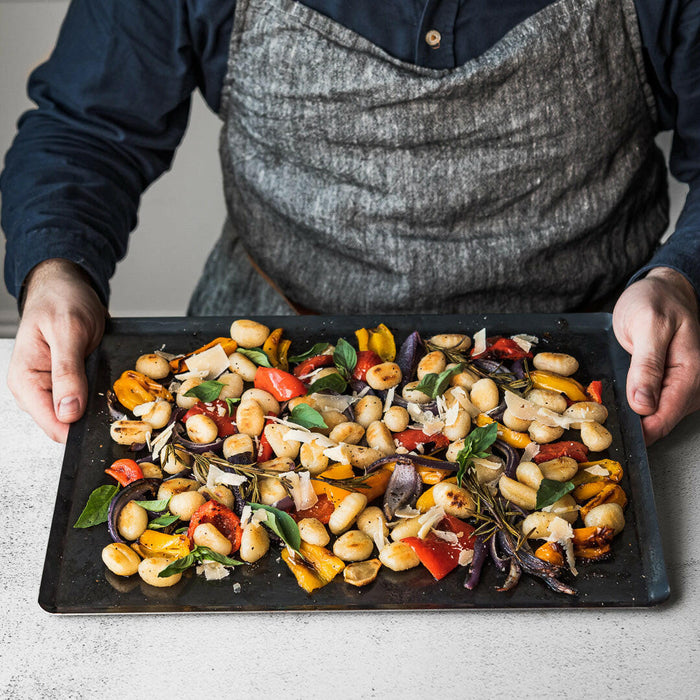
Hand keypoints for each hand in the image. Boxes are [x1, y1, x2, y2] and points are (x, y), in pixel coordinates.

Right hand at [7, 259, 105, 442]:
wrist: (66, 285)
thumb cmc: (61, 301)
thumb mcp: (68, 332)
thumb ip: (67, 373)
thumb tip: (68, 412)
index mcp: (26, 380)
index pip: (52, 424)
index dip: (79, 428)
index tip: (106, 421)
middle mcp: (36, 388)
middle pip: (66, 423)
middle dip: (92, 415)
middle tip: (117, 400)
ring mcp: (53, 387)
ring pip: (78, 412)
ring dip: (98, 402)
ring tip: (110, 380)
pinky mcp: (69, 382)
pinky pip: (85, 398)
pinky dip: (100, 392)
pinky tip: (107, 378)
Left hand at [612, 267, 699, 444]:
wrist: (663, 289)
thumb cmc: (656, 301)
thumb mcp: (647, 325)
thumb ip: (646, 365)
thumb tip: (643, 404)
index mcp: (689, 373)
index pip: (664, 419)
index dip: (636, 430)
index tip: (606, 429)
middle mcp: (691, 385)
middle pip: (659, 422)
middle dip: (629, 422)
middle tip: (596, 414)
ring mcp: (681, 387)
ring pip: (653, 417)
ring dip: (629, 414)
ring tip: (603, 402)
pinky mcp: (669, 385)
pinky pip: (651, 405)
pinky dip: (631, 403)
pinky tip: (616, 395)